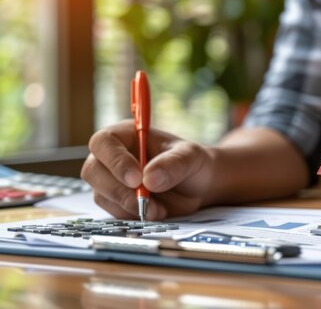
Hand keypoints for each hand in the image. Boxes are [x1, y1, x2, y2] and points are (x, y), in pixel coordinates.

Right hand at [81, 120, 214, 220]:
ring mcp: (111, 180)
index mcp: (127, 134)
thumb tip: (150, 179)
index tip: (136, 179)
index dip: (115, 161)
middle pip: (93, 171)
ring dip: (128, 205)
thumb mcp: (191, 157)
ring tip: (159, 208)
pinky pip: (113, 211)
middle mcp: (113, 156)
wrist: (198, 186)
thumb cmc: (191, 163)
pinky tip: (155, 212)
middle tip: (143, 200)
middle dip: (117, 189)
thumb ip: (174, 164)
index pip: (104, 142)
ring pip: (101, 194)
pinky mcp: (116, 201)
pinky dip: (132, 215)